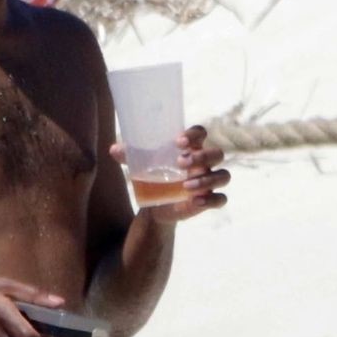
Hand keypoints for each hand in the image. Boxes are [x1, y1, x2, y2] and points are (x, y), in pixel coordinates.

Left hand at [109, 124, 229, 223]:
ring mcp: (208, 181)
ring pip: (223, 175)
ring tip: (185, 186)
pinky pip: (220, 199)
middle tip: (180, 163)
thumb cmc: (152, 175)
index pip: (201, 133)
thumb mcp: (141, 165)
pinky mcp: (208, 199)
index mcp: (190, 148)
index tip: (178, 141)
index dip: (194, 134)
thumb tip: (113, 149)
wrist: (155, 203)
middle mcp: (204, 163)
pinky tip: (196, 201)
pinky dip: (212, 200)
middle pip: (217, 153)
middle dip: (202, 157)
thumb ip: (130, 156)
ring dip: (207, 179)